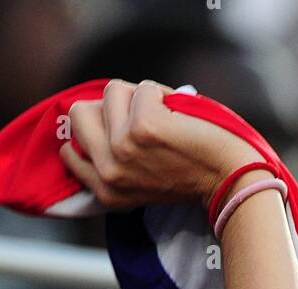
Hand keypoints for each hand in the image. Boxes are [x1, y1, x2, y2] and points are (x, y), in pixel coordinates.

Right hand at [59, 79, 261, 211]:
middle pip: (79, 111)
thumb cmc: (191, 175)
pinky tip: (179, 119)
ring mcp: (122, 148)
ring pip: (112, 92)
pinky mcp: (143, 127)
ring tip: (166, 123)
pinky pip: (142, 88)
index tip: (123, 134)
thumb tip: (90, 112)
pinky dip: (163, 95)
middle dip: (113, 108)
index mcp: (106, 191)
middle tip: (145, 124)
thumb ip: (113, 160)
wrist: (227, 181)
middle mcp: (108, 173)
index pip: (70, 147)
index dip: (96, 129)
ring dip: (142, 98)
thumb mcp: (140, 181)